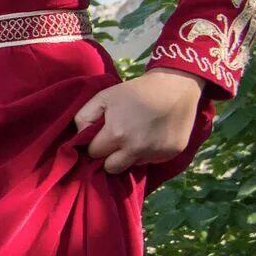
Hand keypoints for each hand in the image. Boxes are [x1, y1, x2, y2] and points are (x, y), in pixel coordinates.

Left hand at [72, 68, 204, 173]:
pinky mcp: (170, 154)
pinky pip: (150, 161)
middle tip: (117, 140)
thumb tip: (80, 136)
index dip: (96, 144)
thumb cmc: (135, 91)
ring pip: (131, 165)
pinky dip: (147, 152)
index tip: (103, 134)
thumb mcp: (103, 97)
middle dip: (109, 157)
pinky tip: (151, 135)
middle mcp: (136, 149)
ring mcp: (155, 153)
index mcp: (116, 135)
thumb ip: (84, 117)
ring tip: (136, 135)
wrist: (174, 87)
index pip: (94, 153)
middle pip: (111, 168)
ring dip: (129, 155)